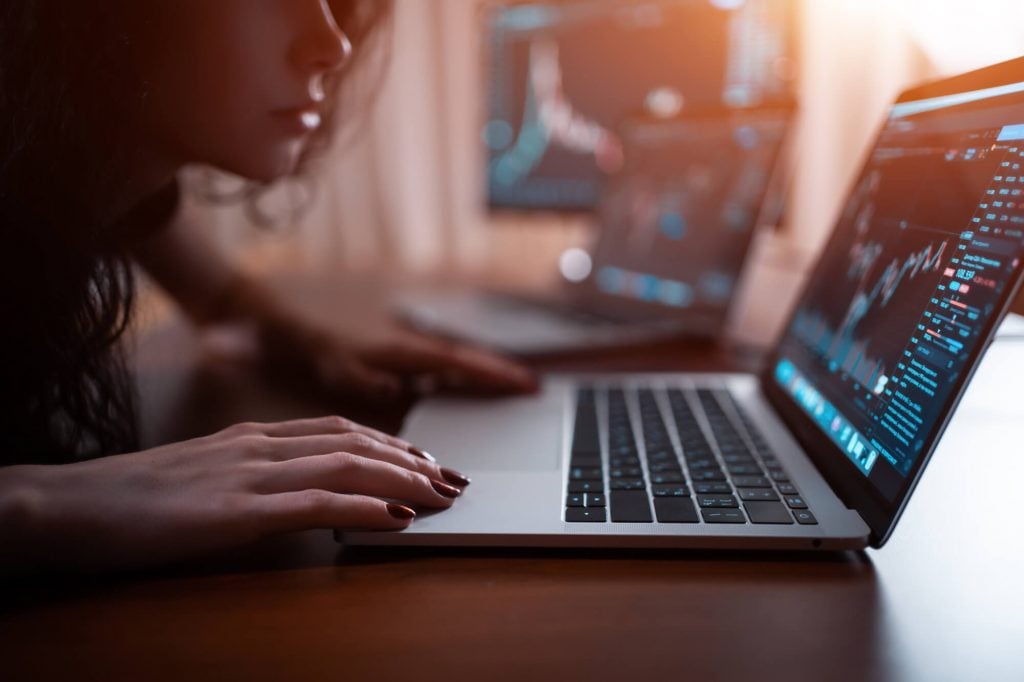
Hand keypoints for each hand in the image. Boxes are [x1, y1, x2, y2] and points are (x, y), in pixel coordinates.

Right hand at [0, 416, 467, 571]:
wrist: (67, 506)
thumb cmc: (131, 500)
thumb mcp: (201, 476)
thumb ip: (248, 475)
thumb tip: (295, 489)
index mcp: (251, 437)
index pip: (339, 430)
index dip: (390, 443)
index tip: (424, 460)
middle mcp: (259, 446)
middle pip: (356, 442)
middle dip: (412, 460)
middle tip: (452, 479)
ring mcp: (249, 474)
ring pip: (347, 464)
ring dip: (404, 478)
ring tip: (442, 495)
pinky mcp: (236, 510)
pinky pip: (316, 503)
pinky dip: (365, 506)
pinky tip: (398, 516)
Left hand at [226, 277, 538, 400]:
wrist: (271, 319)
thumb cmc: (299, 344)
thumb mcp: (327, 364)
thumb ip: (362, 378)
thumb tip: (398, 389)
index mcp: (395, 349)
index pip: (455, 362)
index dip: (491, 374)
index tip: (524, 383)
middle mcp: (403, 346)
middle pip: (461, 360)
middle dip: (497, 373)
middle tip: (534, 387)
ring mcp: (396, 350)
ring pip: (448, 363)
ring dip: (479, 374)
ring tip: (512, 387)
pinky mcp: (385, 356)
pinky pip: (430, 369)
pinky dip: (454, 377)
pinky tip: (460, 389)